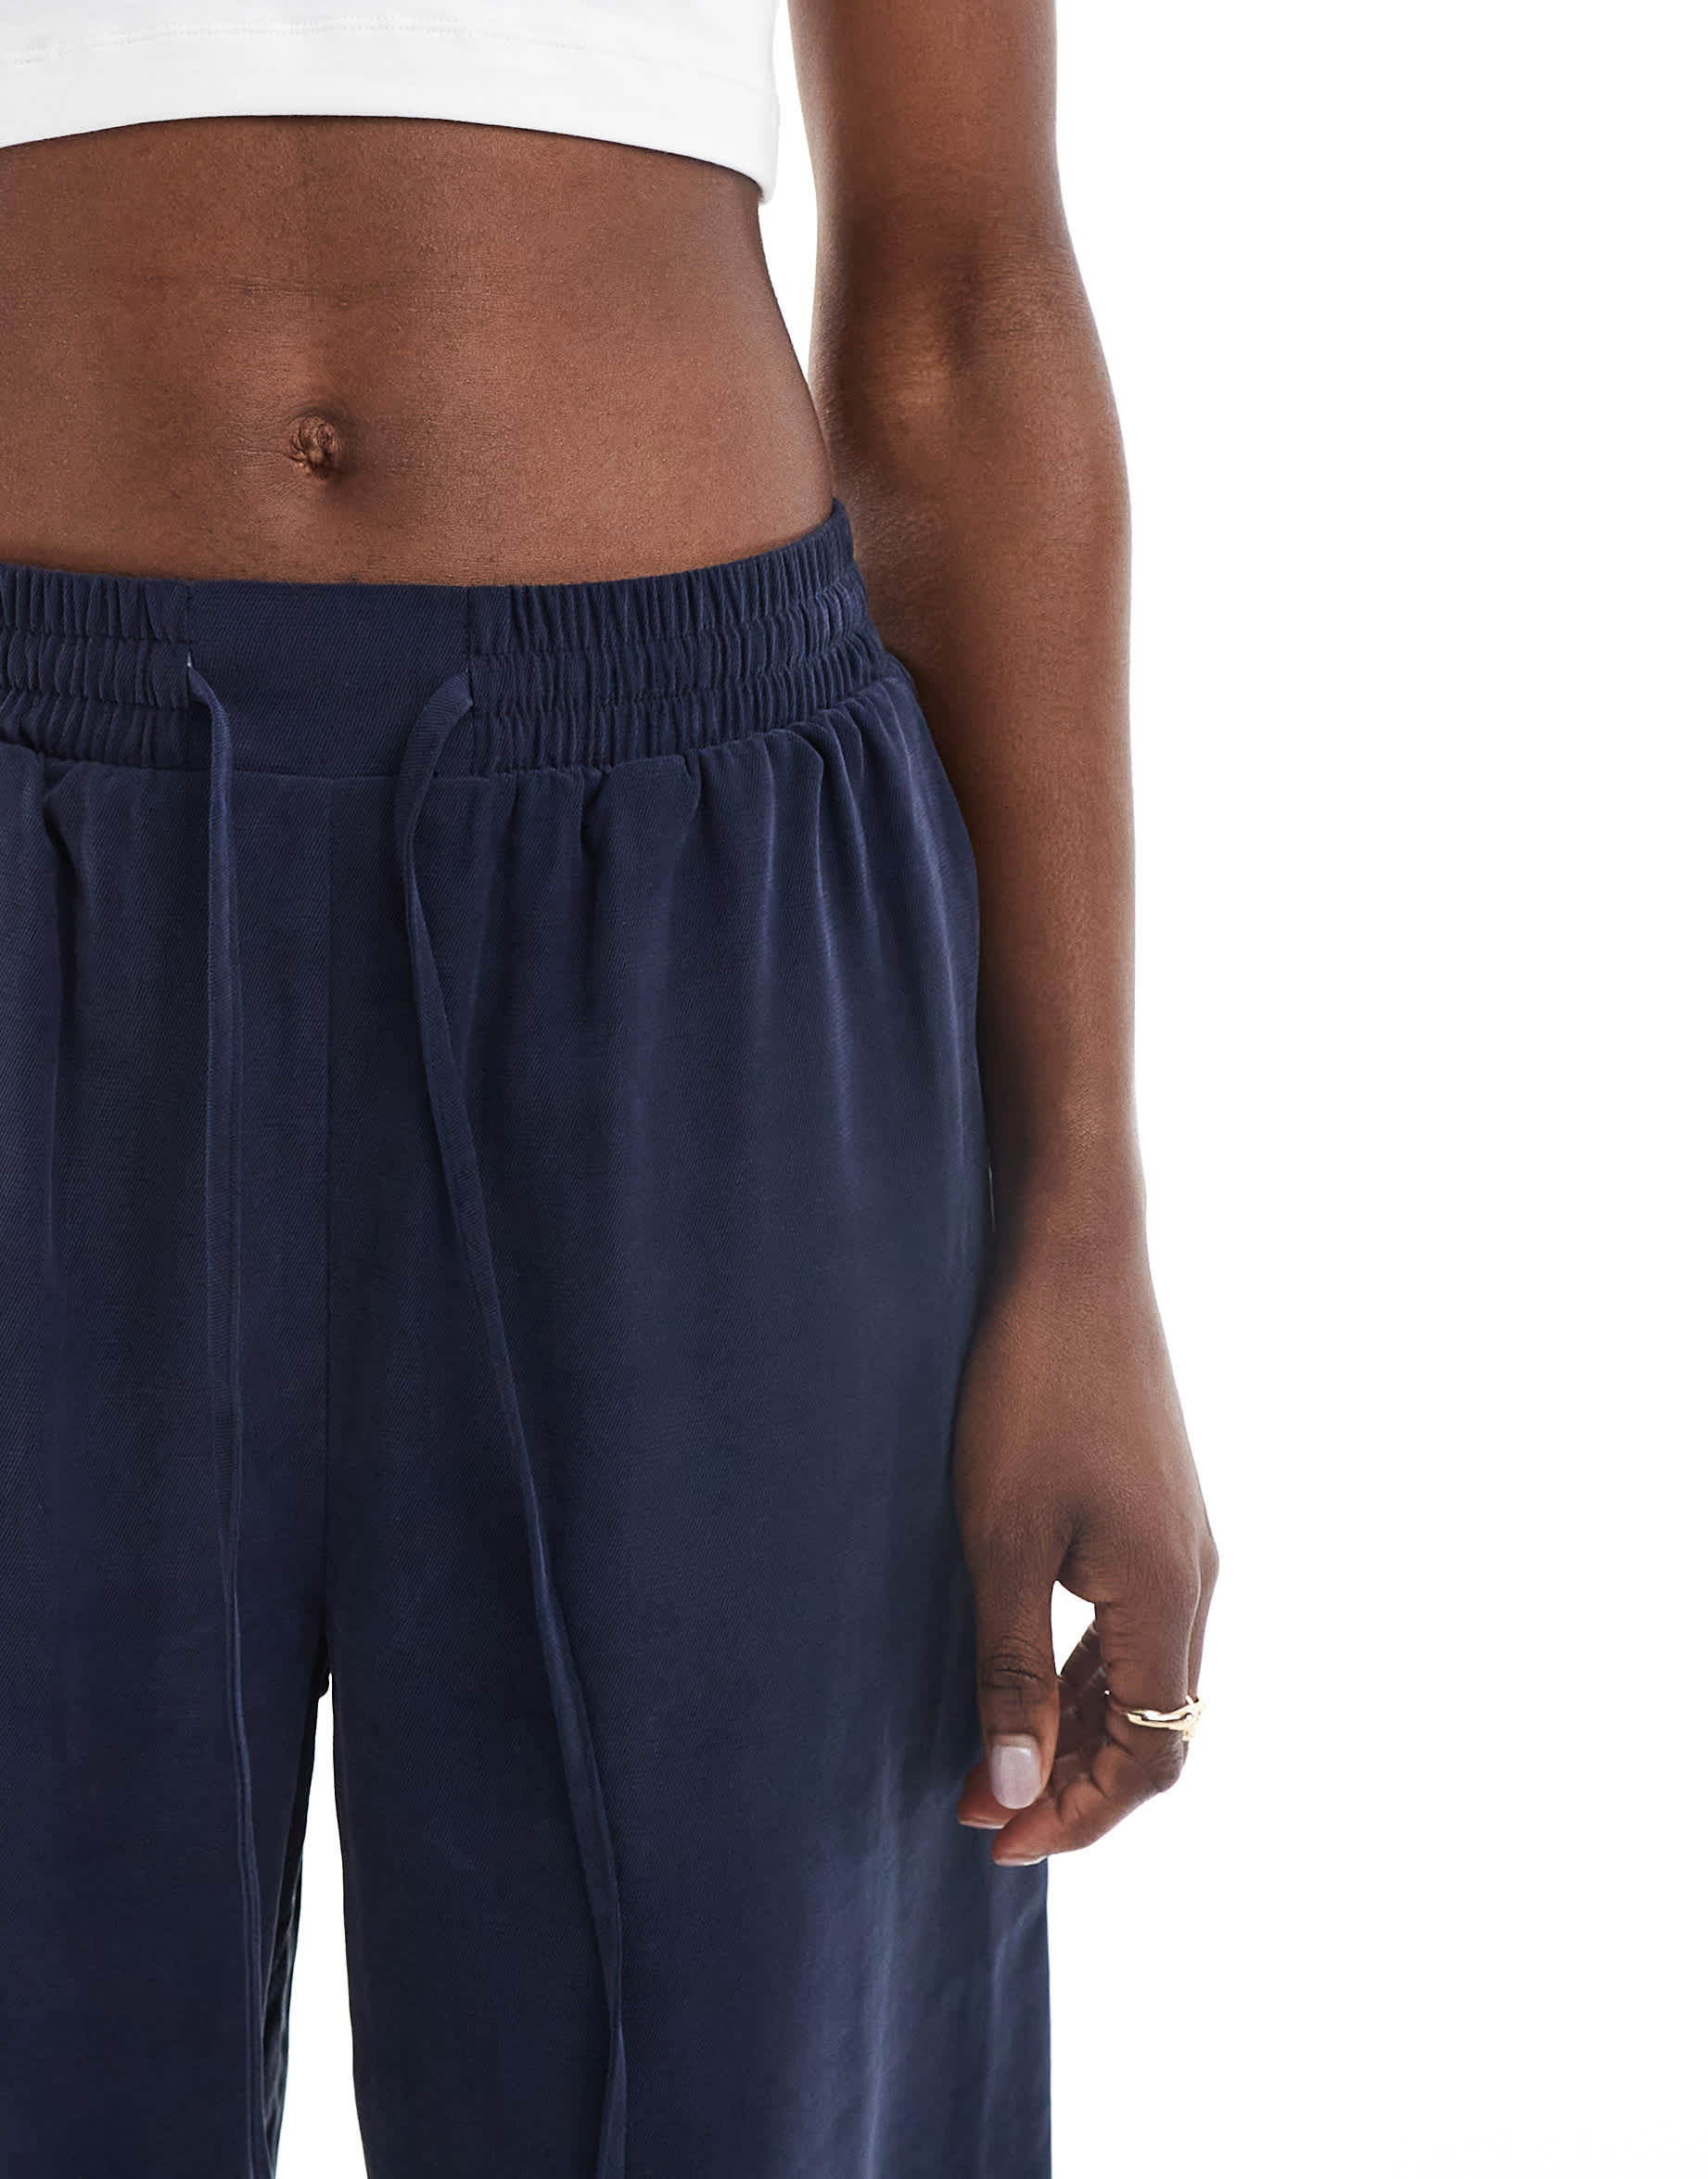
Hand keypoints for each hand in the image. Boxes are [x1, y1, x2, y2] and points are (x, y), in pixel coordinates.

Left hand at [951, 1216, 1216, 1861]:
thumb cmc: (1031, 1390)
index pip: (1150, 1755)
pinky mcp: (1158, 1508)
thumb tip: (1017, 1789)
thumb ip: (1009, 1669)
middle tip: (981, 1812)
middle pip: (1156, 1726)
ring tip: (990, 1758)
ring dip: (1075, 1728)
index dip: (1079, 1816)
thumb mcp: (1001, 1539)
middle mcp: (1194, 1579)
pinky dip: (1082, 1671)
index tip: (996, 1843)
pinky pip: (1133, 1623)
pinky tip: (1025, 1672)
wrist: (1076, 1260)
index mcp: (1168, 1597)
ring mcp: (1182, 1540)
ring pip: (1143, 1675)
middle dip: (1074, 1784)